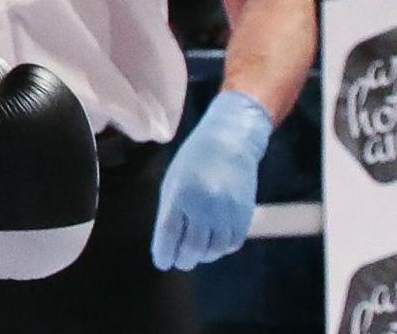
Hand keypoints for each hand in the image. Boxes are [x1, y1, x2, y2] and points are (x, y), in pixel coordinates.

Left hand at [151, 90, 269, 270]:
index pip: (169, 234)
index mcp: (180, 195)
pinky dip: (222, 249)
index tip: (161, 263)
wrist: (229, 143)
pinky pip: (233, 243)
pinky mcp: (245, 214)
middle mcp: (204, 206)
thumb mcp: (173, 181)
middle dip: (183, 260)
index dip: (164, 253)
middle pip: (193, 247)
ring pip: (214, 249)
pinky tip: (214, 245)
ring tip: (195, 254)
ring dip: (203, 256)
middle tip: (179, 262)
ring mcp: (227, 212)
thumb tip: (169, 242)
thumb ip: (171, 211)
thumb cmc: (193, 161)